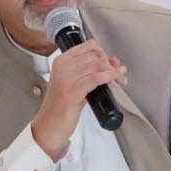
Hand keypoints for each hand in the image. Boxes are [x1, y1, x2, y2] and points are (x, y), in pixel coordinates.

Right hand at [32, 39, 124, 158]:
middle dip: (111, 64)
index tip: (110, 61)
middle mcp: (63, 67)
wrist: (50, 124)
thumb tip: (113, 62)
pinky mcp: (73, 90)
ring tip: (119, 78)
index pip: (88, 46)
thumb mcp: (73, 83)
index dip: (103, 52)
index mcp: (61, 61)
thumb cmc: (61, 106)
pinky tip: (116, 79)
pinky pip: (96, 77)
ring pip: (98, 66)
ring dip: (113, 71)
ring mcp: (67, 78)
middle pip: (95, 56)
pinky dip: (109, 77)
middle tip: (118, 72)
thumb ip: (90, 71)